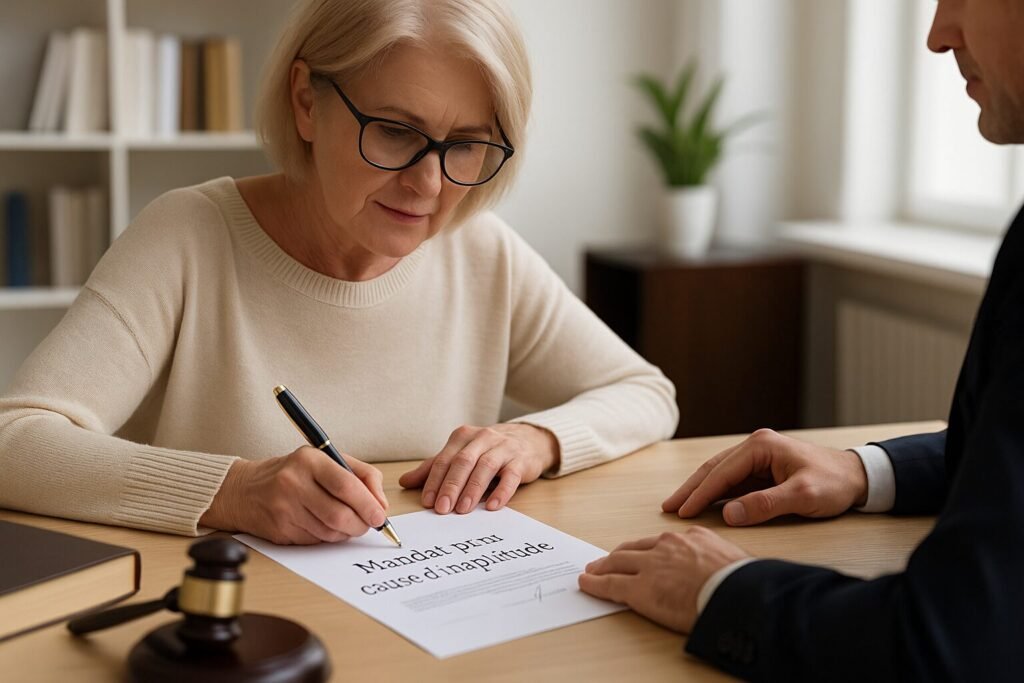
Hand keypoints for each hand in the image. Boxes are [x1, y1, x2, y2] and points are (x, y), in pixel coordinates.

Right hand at [200, 446, 388, 544]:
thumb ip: (360, 475)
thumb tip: (381, 504)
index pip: (346, 485)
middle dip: (361, 524)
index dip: (368, 504)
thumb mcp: (326, 460)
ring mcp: (284, 509)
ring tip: (348, 523)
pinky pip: (316, 541)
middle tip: (369, 524)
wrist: (243, 490)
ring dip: (347, 532)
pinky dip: (328, 537)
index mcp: (309, 460)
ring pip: (330, 532)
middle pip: (339, 515)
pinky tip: (325, 526)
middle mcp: (293, 483)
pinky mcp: (279, 531)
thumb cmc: (294, 473)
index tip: (380, 516)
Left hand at [398, 423, 558, 513]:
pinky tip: (493, 506)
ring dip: (473, 490)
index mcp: (463, 436)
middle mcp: (482, 438)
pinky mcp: (521, 460)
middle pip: (463, 462)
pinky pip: (510, 476)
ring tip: (463, 510)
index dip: (435, 481)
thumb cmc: (488, 450)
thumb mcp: (460, 454)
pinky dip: (501, 491)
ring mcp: (503, 448)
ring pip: (485, 467)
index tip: (428, 502)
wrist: (528, 440)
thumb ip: (434, 468)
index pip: (445, 459)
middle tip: (442, 508)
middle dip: (451, 486)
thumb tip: (404, 482)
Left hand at [579, 528, 748, 632]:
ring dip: (603, 567)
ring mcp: (652, 566)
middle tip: (607, 561)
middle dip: (618, 556)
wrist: (740, 595)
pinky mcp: (640, 589)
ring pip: (618, 563)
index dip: (646, 550)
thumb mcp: (734, 560)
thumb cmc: (745, 584)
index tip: (639, 555)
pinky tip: (587, 584)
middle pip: (634, 548)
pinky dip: (595, 584)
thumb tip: (724, 573)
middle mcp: (668, 546)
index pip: (660, 542)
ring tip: (592, 572)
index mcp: (692, 537)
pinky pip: (611, 585)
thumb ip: (719, 561)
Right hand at [662, 428, 868, 525]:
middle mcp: (756, 447)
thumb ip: (764, 505)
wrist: (858, 477)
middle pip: (714, 468)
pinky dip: (716, 492)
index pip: (721, 472)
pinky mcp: (762, 469)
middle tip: (669, 507)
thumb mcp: (802, 496)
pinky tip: (704, 504)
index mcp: (761, 446)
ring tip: (679, 505)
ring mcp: (758, 457)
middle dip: (691, 489)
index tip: (683, 511)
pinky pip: (732, 481)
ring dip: (700, 490)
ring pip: (720, 474)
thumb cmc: (834, 483)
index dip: (700, 493)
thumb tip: (729, 514)